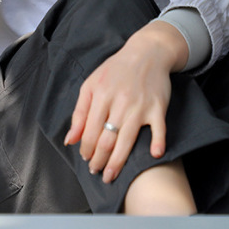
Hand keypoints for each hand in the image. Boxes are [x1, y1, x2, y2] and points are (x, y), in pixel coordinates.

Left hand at [64, 21, 187, 183]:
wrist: (146, 53)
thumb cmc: (116, 70)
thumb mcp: (91, 84)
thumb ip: (79, 112)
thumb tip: (70, 140)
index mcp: (101, 94)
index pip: (90, 130)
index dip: (86, 148)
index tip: (86, 159)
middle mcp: (119, 101)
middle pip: (107, 139)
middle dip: (99, 160)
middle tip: (97, 172)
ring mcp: (140, 105)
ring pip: (127, 139)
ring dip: (118, 161)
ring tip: (110, 175)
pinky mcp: (158, 107)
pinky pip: (159, 128)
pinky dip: (157, 142)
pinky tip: (153, 155)